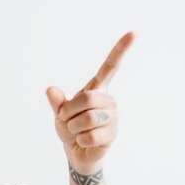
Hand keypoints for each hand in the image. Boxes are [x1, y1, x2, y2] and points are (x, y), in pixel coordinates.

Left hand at [46, 31, 135, 172]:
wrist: (77, 152)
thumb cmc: (70, 129)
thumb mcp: (60, 115)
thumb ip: (57, 102)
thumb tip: (50, 89)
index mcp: (96, 89)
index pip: (110, 67)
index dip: (121, 50)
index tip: (133, 33)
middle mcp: (109, 100)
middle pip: (88, 98)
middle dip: (69, 112)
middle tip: (67, 120)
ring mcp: (113, 117)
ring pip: (88, 118)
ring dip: (73, 127)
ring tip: (77, 131)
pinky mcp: (113, 134)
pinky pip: (90, 135)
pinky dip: (80, 140)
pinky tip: (84, 141)